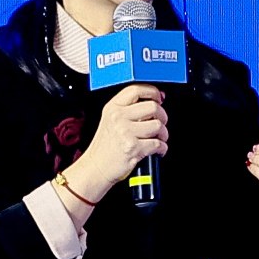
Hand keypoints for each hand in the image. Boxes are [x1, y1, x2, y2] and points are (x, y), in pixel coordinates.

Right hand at [62, 86, 167, 202]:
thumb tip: (155, 100)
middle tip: (159, 123)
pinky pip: (159, 144)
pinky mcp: (133, 148)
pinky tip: (155, 150)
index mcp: (113, 108)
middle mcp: (118, 118)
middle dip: (162, 116)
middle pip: (153, 107)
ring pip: (158, 126)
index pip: (136, 90)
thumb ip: (128, 109)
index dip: (152, 92)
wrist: (96, 168)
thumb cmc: (104, 147)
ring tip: (156, 139)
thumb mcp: (110, 121)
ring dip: (163, 134)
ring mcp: (126, 133)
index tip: (158, 98)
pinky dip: (162, 149)